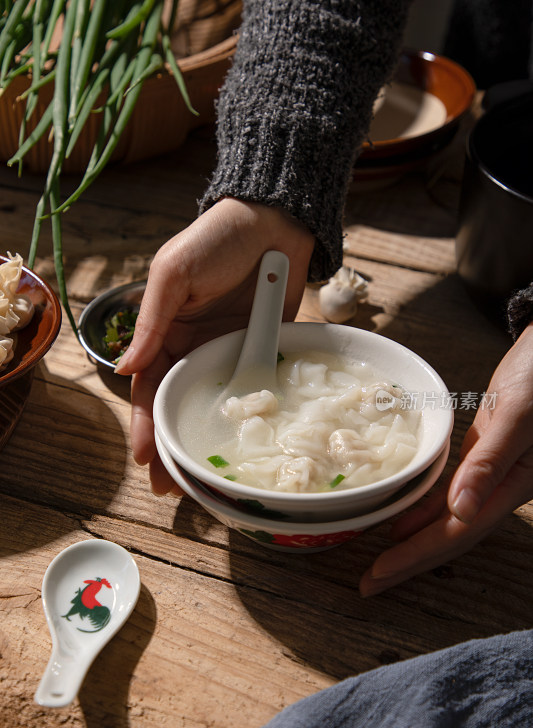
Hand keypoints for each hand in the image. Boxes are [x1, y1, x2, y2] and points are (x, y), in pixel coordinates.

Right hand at [115, 198, 314, 493]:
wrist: (275, 219)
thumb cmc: (217, 240)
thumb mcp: (174, 273)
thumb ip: (152, 320)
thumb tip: (126, 368)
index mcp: (166, 332)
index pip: (149, 387)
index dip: (144, 424)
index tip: (144, 459)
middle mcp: (195, 349)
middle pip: (179, 404)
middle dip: (172, 444)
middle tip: (170, 487)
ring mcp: (231, 352)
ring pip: (215, 405)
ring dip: (206, 438)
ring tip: (202, 479)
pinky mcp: (266, 350)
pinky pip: (256, 388)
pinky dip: (250, 417)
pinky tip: (248, 445)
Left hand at [359, 322, 532, 596]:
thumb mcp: (519, 417)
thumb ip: (491, 463)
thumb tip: (460, 511)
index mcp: (511, 485)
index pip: (455, 533)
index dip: (416, 555)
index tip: (380, 574)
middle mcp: (498, 487)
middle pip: (448, 535)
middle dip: (408, 560)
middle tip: (369, 583)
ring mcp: (489, 472)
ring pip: (446, 517)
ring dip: (413, 539)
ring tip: (379, 560)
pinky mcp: (480, 452)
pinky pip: (447, 490)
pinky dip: (423, 507)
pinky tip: (402, 517)